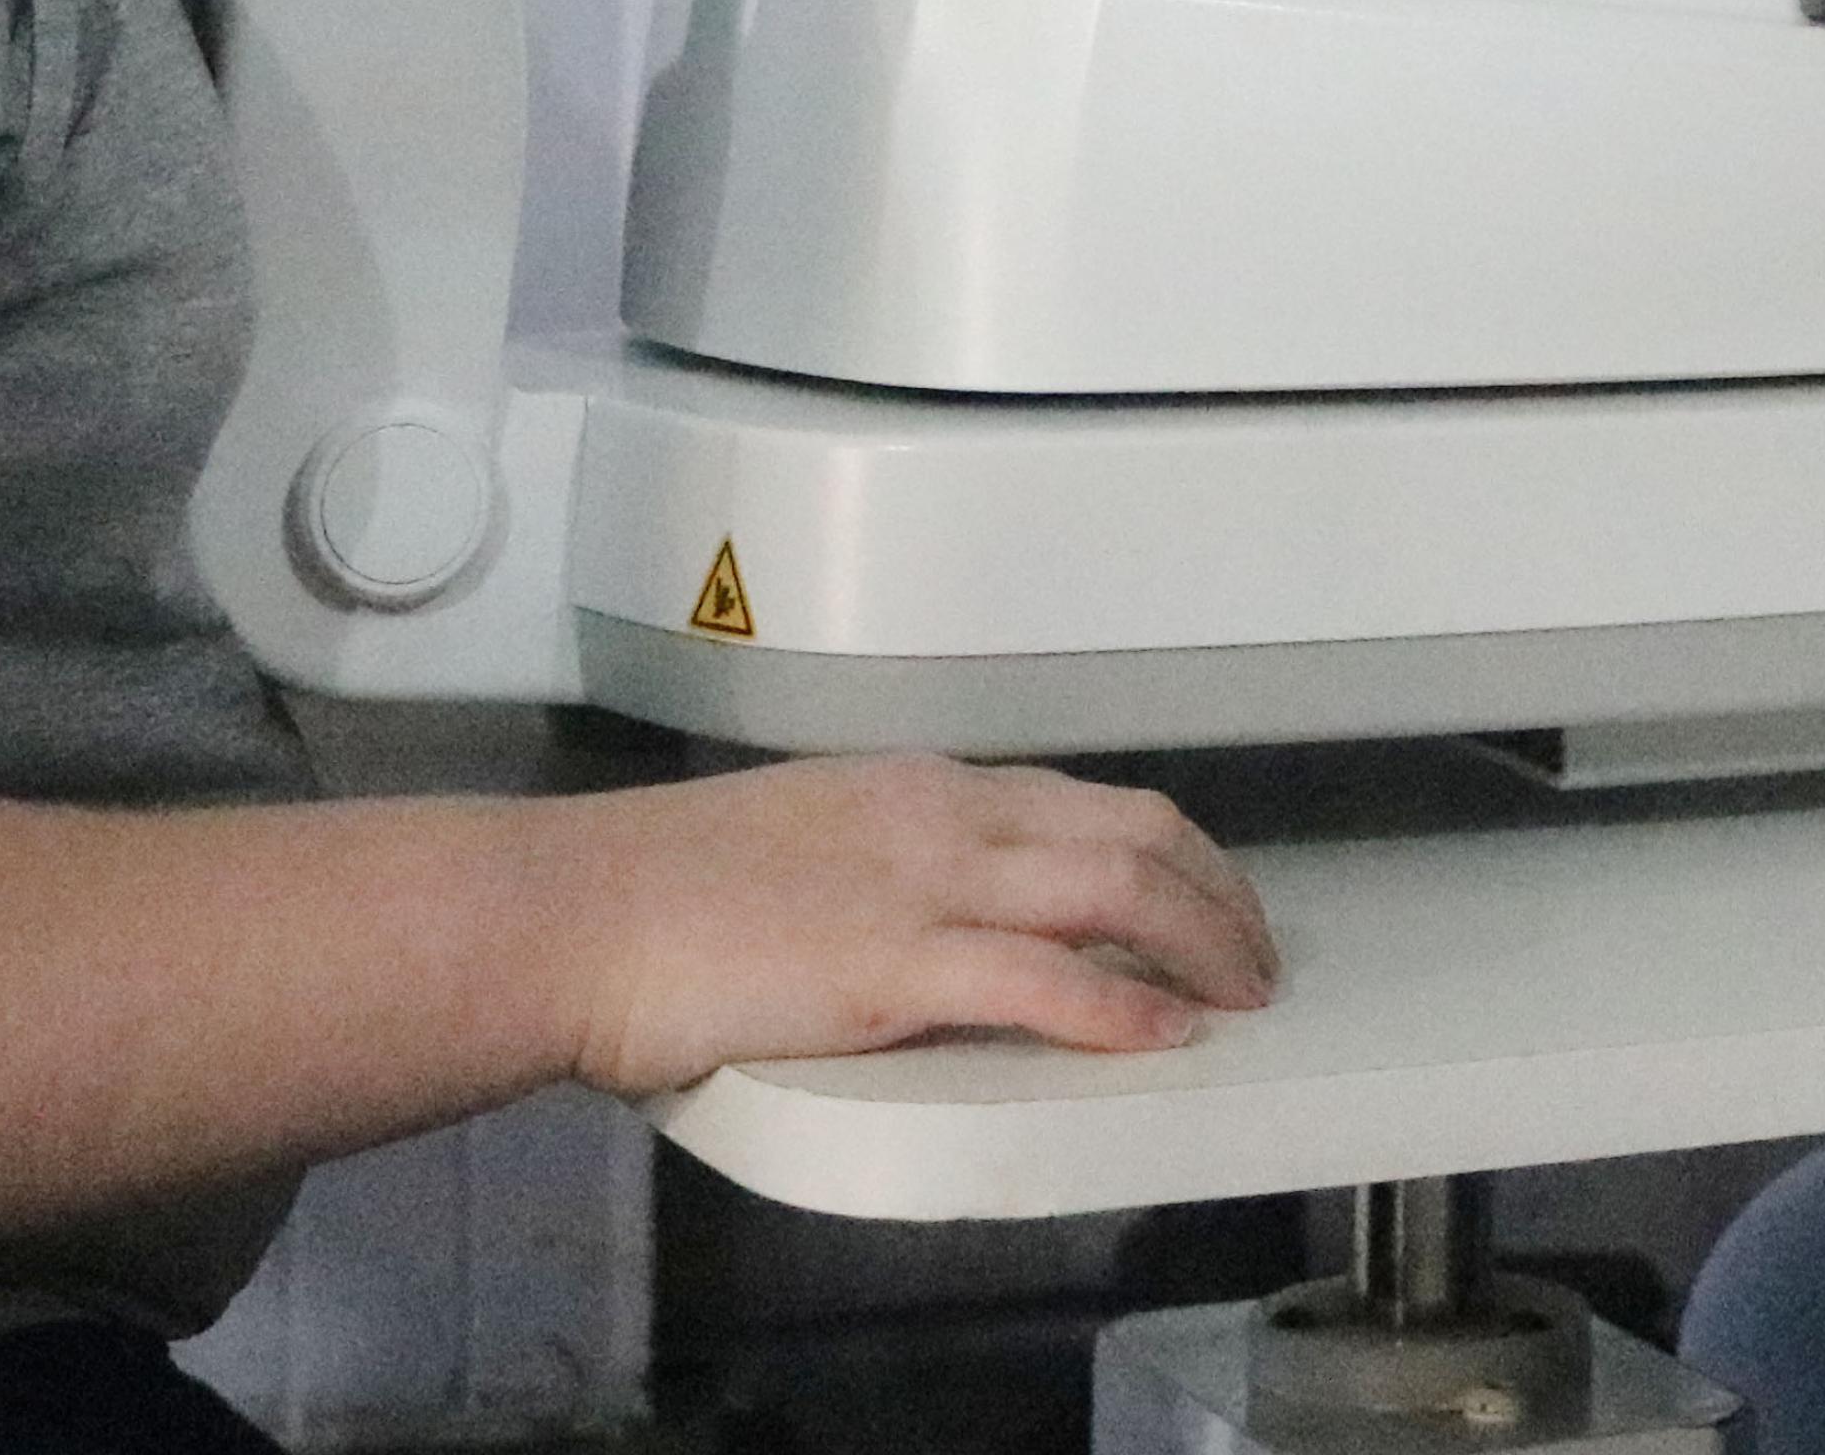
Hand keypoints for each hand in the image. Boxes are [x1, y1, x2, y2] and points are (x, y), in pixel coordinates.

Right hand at [532, 753, 1279, 1095]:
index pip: (1089, 802)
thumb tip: (926, 918)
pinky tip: (1160, 1036)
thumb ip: (879, 870)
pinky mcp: (890, 963)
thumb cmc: (653, 894)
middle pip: (1135, 833)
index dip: (1174, 853)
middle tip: (1254, 957)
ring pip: (1115, 889)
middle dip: (1219, 895)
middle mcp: (943, 818)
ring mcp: (922, 884)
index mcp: (921, 789)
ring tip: (1238, 997)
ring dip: (1200, 944)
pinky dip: (1118, 1007)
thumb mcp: (801, 845)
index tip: (1211, 899)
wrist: (569, 910)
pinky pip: (1041, 978)